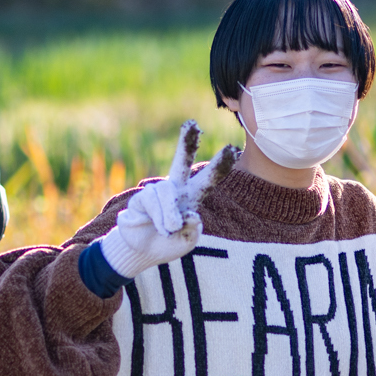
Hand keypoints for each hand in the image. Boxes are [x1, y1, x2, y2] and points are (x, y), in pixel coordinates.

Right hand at [98, 120, 240, 280]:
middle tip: (193, 125)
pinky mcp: (142, 196)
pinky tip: (158, 227)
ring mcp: (158, 191)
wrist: (142, 251)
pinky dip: (159, 218)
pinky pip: (153, 201)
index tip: (233, 149)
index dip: (220, 165)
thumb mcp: (186, 242)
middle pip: (181, 161)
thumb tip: (191, 214)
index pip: (209, 178)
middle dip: (186, 142)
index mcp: (193, 197)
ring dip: (170, 215)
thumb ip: (193, 230)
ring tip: (170, 229)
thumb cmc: (168, 244)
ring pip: (168, 192)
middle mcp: (176, 189)